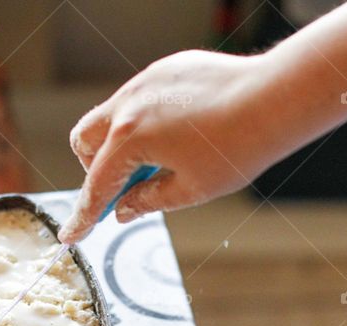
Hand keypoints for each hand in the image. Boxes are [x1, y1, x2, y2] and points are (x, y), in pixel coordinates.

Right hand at [59, 49, 296, 242]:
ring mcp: (146, 82)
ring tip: (163, 160)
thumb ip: (148, 201)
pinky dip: (145, 121)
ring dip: (122, 144)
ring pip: (111, 115)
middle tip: (128, 186)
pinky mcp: (166, 70)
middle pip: (85, 141)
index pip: (96, 185)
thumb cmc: (238, 147)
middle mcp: (129, 104)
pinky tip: (182, 134)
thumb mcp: (191, 189)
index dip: (84, 216)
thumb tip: (123, 210)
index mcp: (130, 138)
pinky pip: (140, 99)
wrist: (274, 99)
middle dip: (95, 168)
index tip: (72, 234)